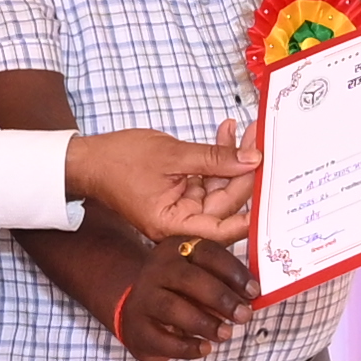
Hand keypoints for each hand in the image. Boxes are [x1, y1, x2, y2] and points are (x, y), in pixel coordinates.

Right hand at [69, 121, 258, 244]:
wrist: (89, 158)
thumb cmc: (119, 160)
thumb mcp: (172, 156)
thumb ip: (214, 159)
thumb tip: (252, 161)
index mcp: (173, 224)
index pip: (222, 230)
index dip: (250, 215)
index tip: (271, 193)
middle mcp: (180, 222)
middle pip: (224, 204)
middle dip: (243, 171)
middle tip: (258, 142)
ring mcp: (180, 208)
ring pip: (218, 188)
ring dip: (231, 159)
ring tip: (244, 131)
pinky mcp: (180, 193)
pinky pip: (206, 179)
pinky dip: (216, 159)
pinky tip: (226, 135)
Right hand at [108, 235, 256, 360]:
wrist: (138, 311)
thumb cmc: (179, 293)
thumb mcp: (199, 277)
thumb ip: (225, 281)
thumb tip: (253, 296)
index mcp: (177, 251)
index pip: (208, 253)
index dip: (233, 272)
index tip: (254, 291)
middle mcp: (156, 270)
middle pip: (188, 279)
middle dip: (221, 298)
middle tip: (243, 315)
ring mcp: (143, 299)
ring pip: (172, 308)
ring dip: (204, 322)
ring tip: (226, 334)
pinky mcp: (137, 328)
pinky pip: (162, 338)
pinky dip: (187, 347)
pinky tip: (205, 349)